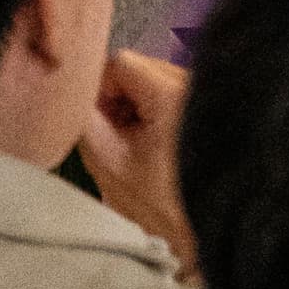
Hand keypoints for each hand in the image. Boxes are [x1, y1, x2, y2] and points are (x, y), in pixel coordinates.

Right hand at [78, 47, 196, 275]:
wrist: (212, 226)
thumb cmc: (166, 204)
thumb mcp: (109, 164)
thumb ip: (85, 121)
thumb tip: (75, 95)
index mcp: (171, 91)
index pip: (120, 62)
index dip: (99, 91)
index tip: (97, 123)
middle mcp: (194, 82)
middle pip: (138, 70)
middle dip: (118, 102)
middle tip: (117, 141)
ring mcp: (204, 93)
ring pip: (153, 83)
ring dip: (136, 111)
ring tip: (138, 149)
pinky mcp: (209, 106)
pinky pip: (170, 96)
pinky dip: (156, 117)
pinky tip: (156, 148)